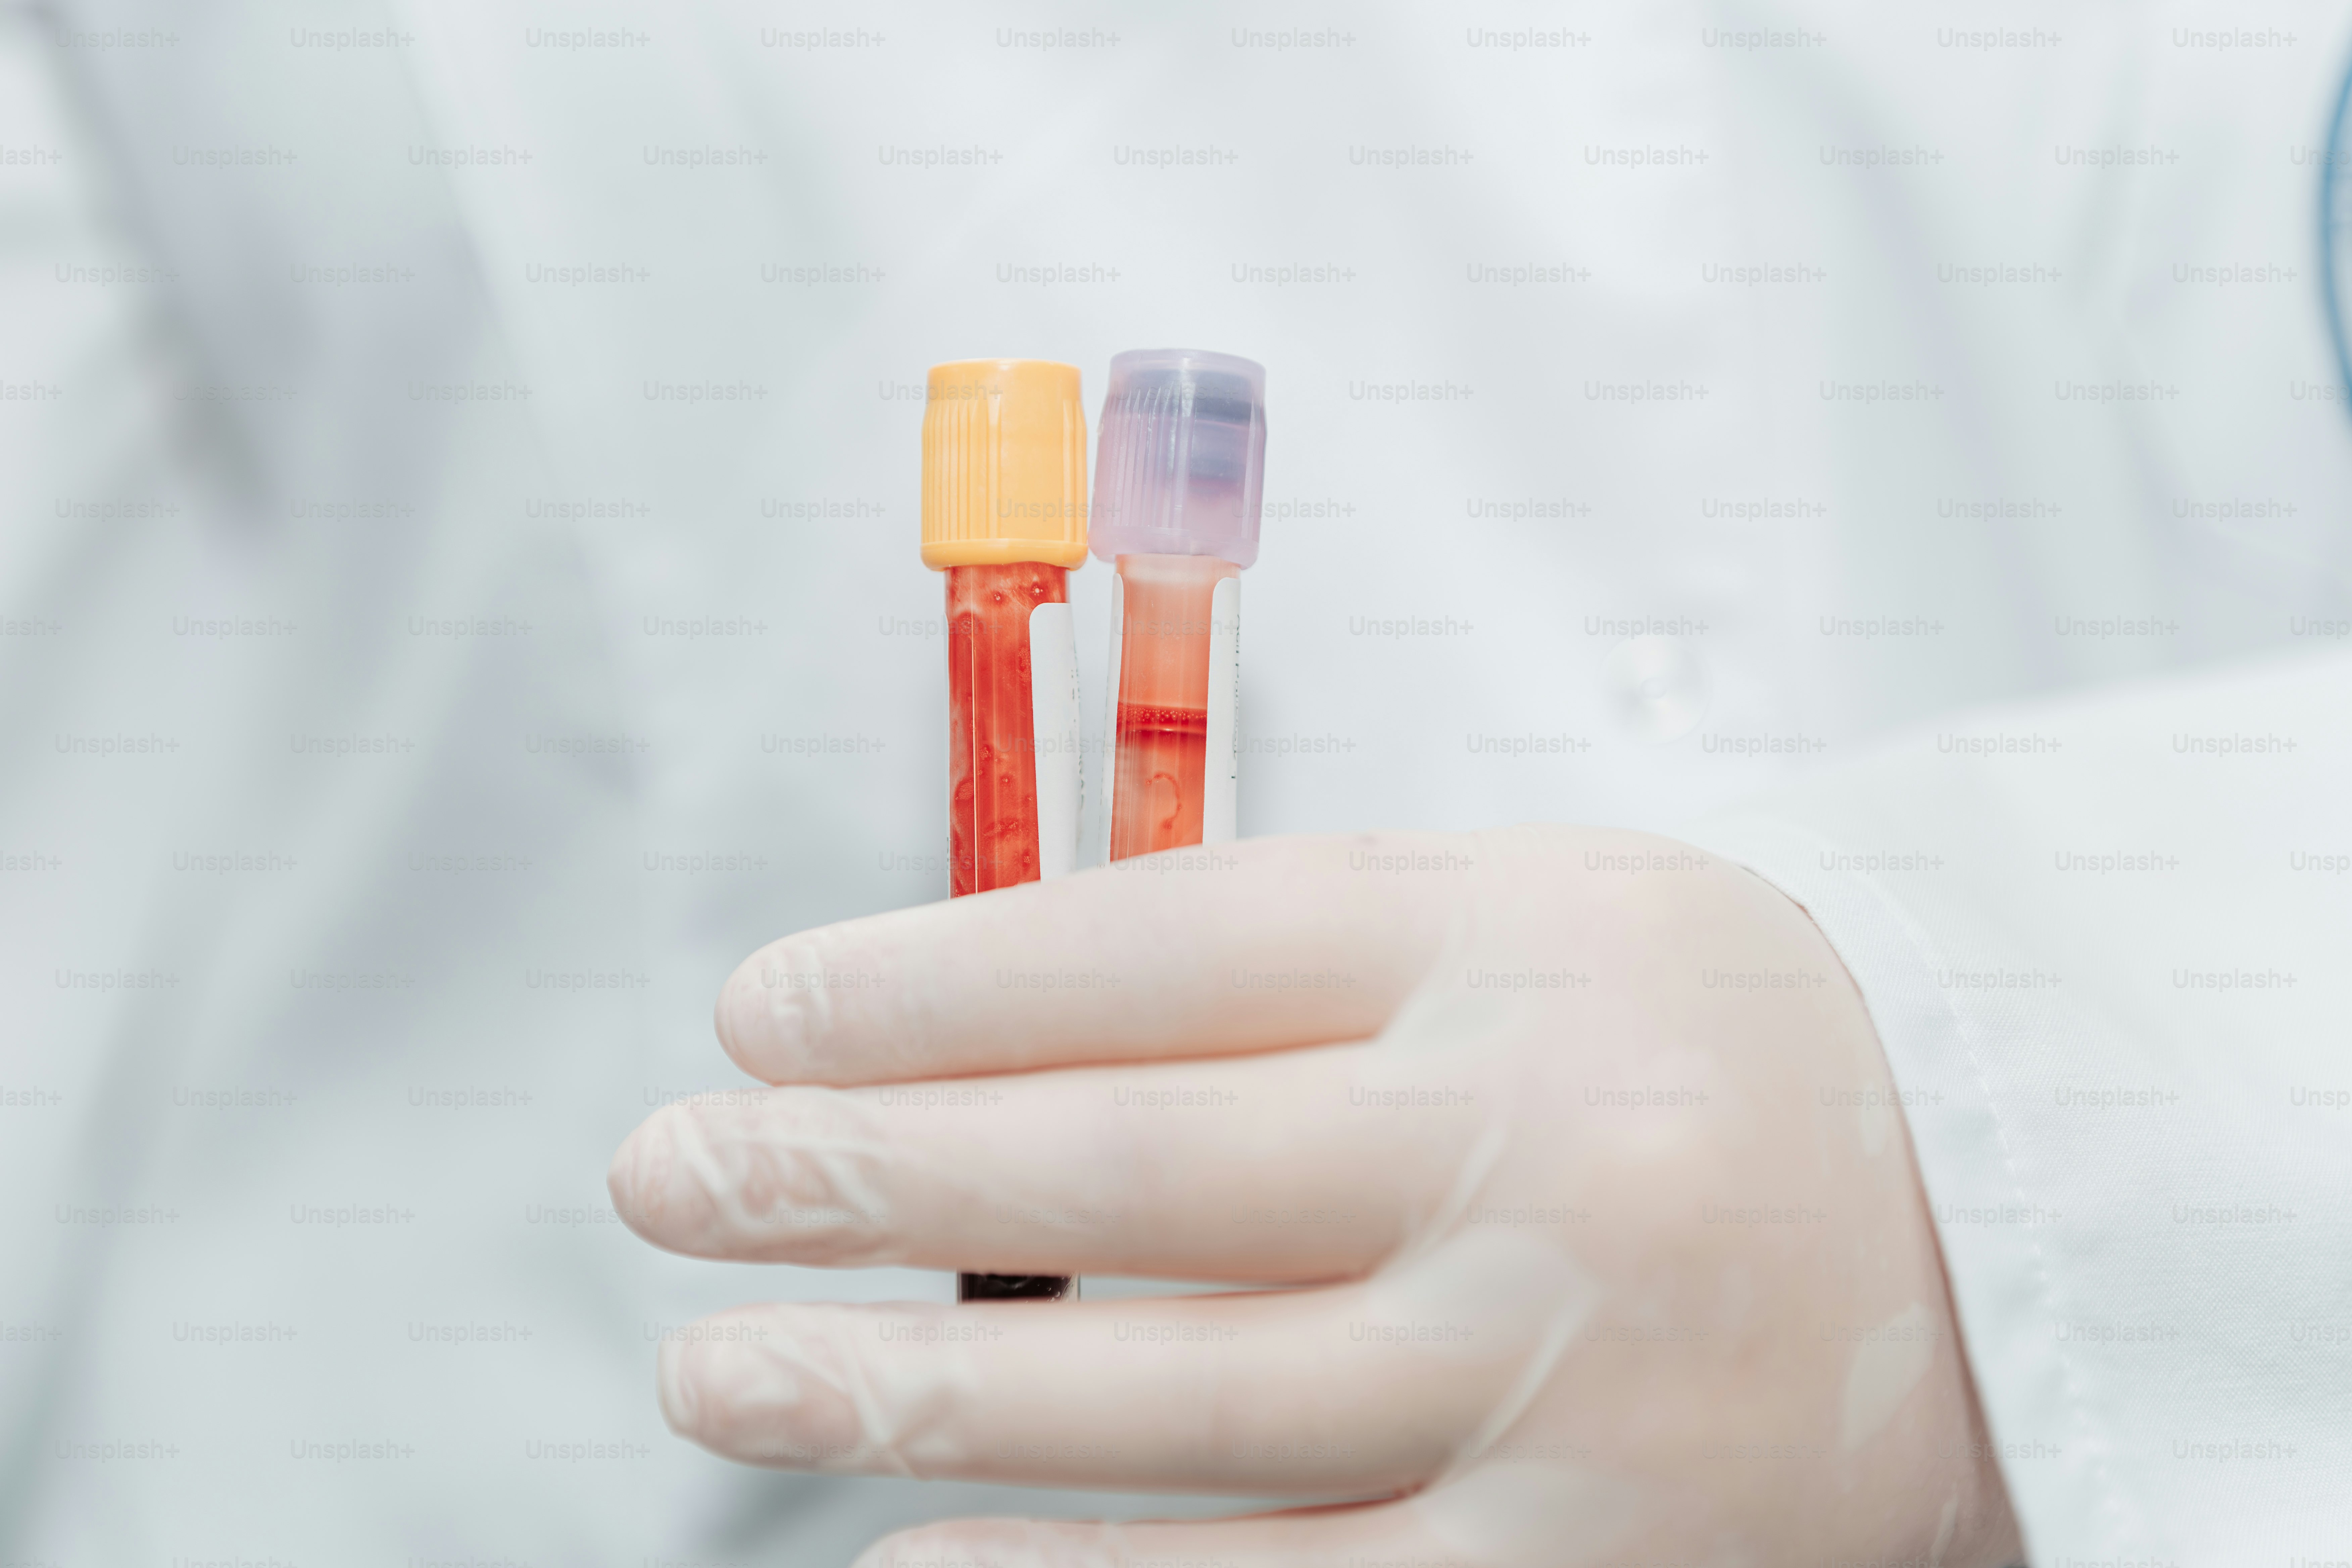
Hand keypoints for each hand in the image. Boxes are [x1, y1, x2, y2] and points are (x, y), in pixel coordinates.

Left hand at [609, 827, 2019, 1567]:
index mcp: (1514, 957)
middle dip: (864, 1181)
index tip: (759, 1015)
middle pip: (1131, 1172)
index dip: (925, 984)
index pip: (1155, 954)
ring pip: (1172, 1405)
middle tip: (667, 1183)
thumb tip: (982, 1020)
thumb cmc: (1703, 1042)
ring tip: (719, 1374)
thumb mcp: (1529, 921)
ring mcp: (1559, 1382)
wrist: (2004, 1218)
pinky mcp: (1583, 1565)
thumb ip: (1283, 962)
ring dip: (914, 1400)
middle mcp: (1530, 1162)